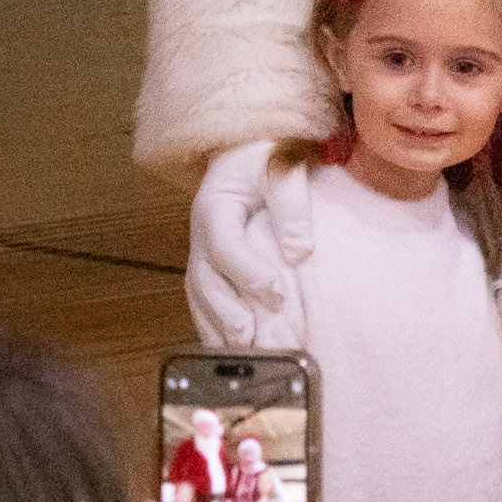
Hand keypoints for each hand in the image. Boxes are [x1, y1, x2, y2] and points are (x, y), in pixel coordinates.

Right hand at [185, 141, 314, 346]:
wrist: (249, 148)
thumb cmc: (269, 156)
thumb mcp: (283, 169)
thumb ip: (292, 208)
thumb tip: (301, 253)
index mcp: (215, 206)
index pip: (224, 244)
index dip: (246, 271)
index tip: (276, 292)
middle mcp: (200, 233)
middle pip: (204, 279)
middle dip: (226, 312)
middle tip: (250, 339)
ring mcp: (201, 250)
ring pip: (199, 294)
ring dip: (217, 326)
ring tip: (241, 353)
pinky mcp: (209, 263)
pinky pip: (204, 298)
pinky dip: (214, 324)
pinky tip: (230, 348)